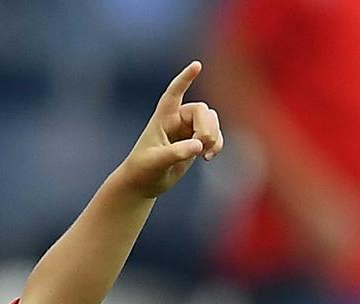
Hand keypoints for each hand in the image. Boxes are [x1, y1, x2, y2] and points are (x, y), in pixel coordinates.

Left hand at [110, 61, 222, 198]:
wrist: (144, 183)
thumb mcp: (156, 162)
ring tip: (204, 154)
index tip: (197, 65)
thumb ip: (176, 153)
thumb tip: (199, 145)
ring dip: (213, 136)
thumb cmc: (142, 169)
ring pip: (212, 120)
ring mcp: (188, 129)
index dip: (185, 79)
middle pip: (201, 110)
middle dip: (206, 128)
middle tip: (201, 147)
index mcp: (162, 118)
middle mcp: (176, 119)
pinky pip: (215, 134)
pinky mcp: (196, 141)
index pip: (173, 93)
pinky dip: (217, 144)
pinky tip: (208, 157)